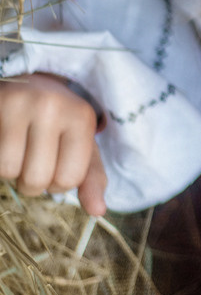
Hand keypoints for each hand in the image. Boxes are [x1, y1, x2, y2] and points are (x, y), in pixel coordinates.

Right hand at [0, 72, 107, 216]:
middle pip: (36, 179)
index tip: (55, 162)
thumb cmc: (57, 120)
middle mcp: (52, 106)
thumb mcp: (81, 144)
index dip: (58, 183)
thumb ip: (91, 178)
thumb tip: (98, 211)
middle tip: (32, 158)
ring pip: (7, 170)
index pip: (68, 179)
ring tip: (17, 149)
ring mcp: (19, 102)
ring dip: (10, 170)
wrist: (27, 83)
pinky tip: (4, 140)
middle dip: (31, 181)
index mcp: (81, 116)